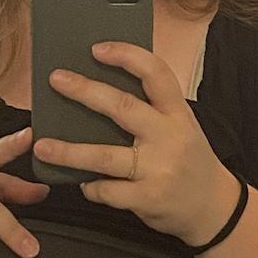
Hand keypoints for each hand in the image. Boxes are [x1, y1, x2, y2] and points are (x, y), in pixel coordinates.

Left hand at [34, 43, 239, 246]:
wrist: (214, 208)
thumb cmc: (189, 161)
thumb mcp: (182, 128)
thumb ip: (151, 111)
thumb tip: (98, 92)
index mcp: (178, 114)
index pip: (156, 74)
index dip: (127, 56)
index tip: (97, 49)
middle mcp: (169, 137)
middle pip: (122, 108)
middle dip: (85, 91)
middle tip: (56, 80)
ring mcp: (158, 169)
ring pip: (104, 156)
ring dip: (69, 151)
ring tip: (42, 145)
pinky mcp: (148, 199)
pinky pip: (107, 190)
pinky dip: (90, 186)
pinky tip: (84, 182)